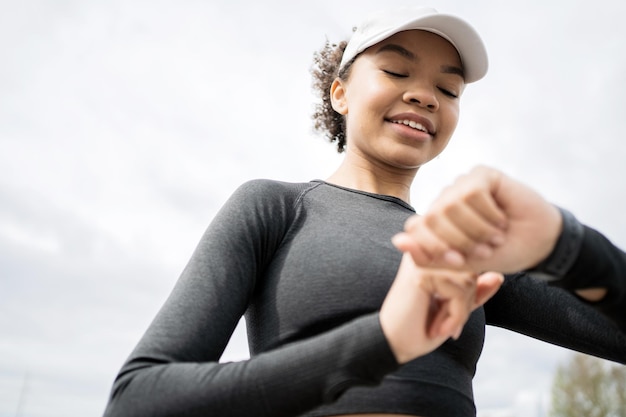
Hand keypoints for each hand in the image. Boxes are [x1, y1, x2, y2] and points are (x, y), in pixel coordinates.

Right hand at [379, 253, 502, 363]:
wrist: (393, 344)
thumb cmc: (420, 327)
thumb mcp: (455, 309)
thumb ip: (475, 292)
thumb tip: (499, 276)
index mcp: (432, 255)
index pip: (472, 264)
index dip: (470, 292)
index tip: (454, 315)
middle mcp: (425, 250)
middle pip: (473, 269)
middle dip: (467, 301)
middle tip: (450, 324)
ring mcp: (422, 259)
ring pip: (468, 279)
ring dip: (461, 310)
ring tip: (442, 326)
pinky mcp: (421, 273)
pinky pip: (459, 289)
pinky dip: (456, 315)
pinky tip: (438, 328)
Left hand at [393, 165, 561, 273]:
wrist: (539, 245)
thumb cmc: (500, 254)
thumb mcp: (462, 264)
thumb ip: (429, 256)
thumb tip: (398, 241)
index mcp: (435, 222)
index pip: (415, 228)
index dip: (434, 248)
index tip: (459, 262)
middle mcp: (444, 200)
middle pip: (432, 217)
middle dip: (459, 241)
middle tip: (483, 250)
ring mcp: (461, 185)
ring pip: (452, 205)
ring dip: (477, 229)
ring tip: (495, 236)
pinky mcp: (481, 174)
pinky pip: (473, 193)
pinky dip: (488, 213)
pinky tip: (501, 219)